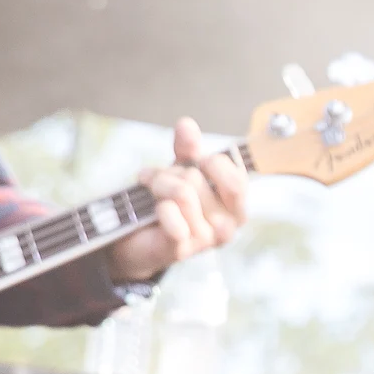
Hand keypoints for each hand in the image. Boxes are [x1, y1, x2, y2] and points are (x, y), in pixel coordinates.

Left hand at [107, 117, 248, 283]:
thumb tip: (187, 124)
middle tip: (160, 181)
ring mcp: (205, 240)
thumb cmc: (168, 203)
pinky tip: (153, 211)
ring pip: (183, 193)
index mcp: (236, 207)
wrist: (137, 237)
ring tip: (151, 191)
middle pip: (199, 179)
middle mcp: (227, 226)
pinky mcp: (181, 249)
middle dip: (172, 172)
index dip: (211, 163)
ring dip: (158, 185)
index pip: (235, 178)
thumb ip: (188, 148)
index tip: (195, 165)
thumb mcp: (181, 171)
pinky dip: (157, 206)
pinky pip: (170, 212)